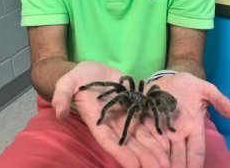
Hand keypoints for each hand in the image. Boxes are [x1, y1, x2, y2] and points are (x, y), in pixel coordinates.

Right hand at [52, 61, 170, 167]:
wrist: (91, 70)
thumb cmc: (77, 78)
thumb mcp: (66, 83)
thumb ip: (61, 97)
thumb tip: (60, 113)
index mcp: (97, 121)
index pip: (110, 142)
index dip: (123, 154)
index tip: (136, 167)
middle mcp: (113, 122)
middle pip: (130, 143)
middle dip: (145, 157)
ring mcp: (124, 114)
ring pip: (141, 134)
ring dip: (154, 147)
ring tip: (168, 159)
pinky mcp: (133, 103)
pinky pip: (146, 118)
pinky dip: (156, 129)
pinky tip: (169, 139)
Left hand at [144, 72, 229, 167]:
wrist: (167, 78)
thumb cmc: (187, 86)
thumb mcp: (204, 89)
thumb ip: (219, 100)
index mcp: (193, 128)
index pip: (197, 151)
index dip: (195, 164)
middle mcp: (177, 135)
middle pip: (179, 158)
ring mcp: (161, 132)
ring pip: (163, 154)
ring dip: (161, 164)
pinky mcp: (146, 125)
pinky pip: (146, 141)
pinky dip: (147, 152)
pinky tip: (144, 160)